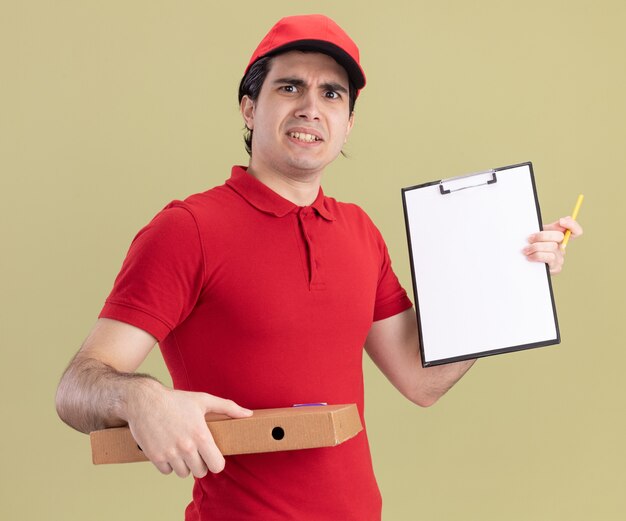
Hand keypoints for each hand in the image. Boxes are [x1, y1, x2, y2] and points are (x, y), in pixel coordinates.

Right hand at [124, 381, 251, 477]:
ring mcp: (170, 453)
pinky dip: (169, 465)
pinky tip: (169, 451)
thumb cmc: (176, 400)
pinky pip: (167, 472)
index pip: (217, 465)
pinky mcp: (155, 457)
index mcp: (200, 435)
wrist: (144, 400)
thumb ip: (228, 407)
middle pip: (200, 472)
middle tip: (196, 451)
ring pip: (184, 473)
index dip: (216, 462)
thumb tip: (249, 414)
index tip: (212, 456)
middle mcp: (186, 447)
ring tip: (182, 450)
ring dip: (184, 465)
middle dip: (200, 463)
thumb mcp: (204, 400)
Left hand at [523, 216, 583, 274]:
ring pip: (552, 248)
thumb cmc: (530, 246)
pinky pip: (549, 258)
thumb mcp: (538, 234)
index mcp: (559, 238)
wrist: (522, 261)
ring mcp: (560, 258)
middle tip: (530, 238)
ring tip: (526, 249)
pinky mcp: (556, 268)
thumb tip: (564, 220)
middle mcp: (562, 248)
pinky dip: (537, 256)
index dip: (572, 225)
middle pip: (559, 237)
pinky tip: (530, 257)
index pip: (576, 231)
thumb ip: (551, 226)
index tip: (561, 221)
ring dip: (536, 247)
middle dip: (542, 236)